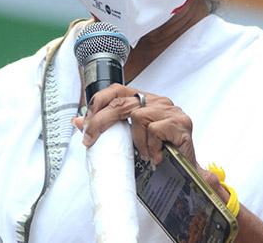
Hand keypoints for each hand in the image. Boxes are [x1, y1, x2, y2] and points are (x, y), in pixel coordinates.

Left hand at [73, 84, 262, 242]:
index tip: (86, 122)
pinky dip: (152, 146)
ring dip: (137, 141)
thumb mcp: (129, 139)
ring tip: (145, 153)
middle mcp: (159, 101)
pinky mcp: (181, 123)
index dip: (99, 101)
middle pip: (123, 103)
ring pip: (139, 117)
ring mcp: (172, 110)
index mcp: (146, 99)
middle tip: (90, 139)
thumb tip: (77, 120)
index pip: (118, 89)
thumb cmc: (157, 153)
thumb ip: (106, 127)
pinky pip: (154, 130)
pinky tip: (158, 156)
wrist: (186, 173)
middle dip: (101, 121)